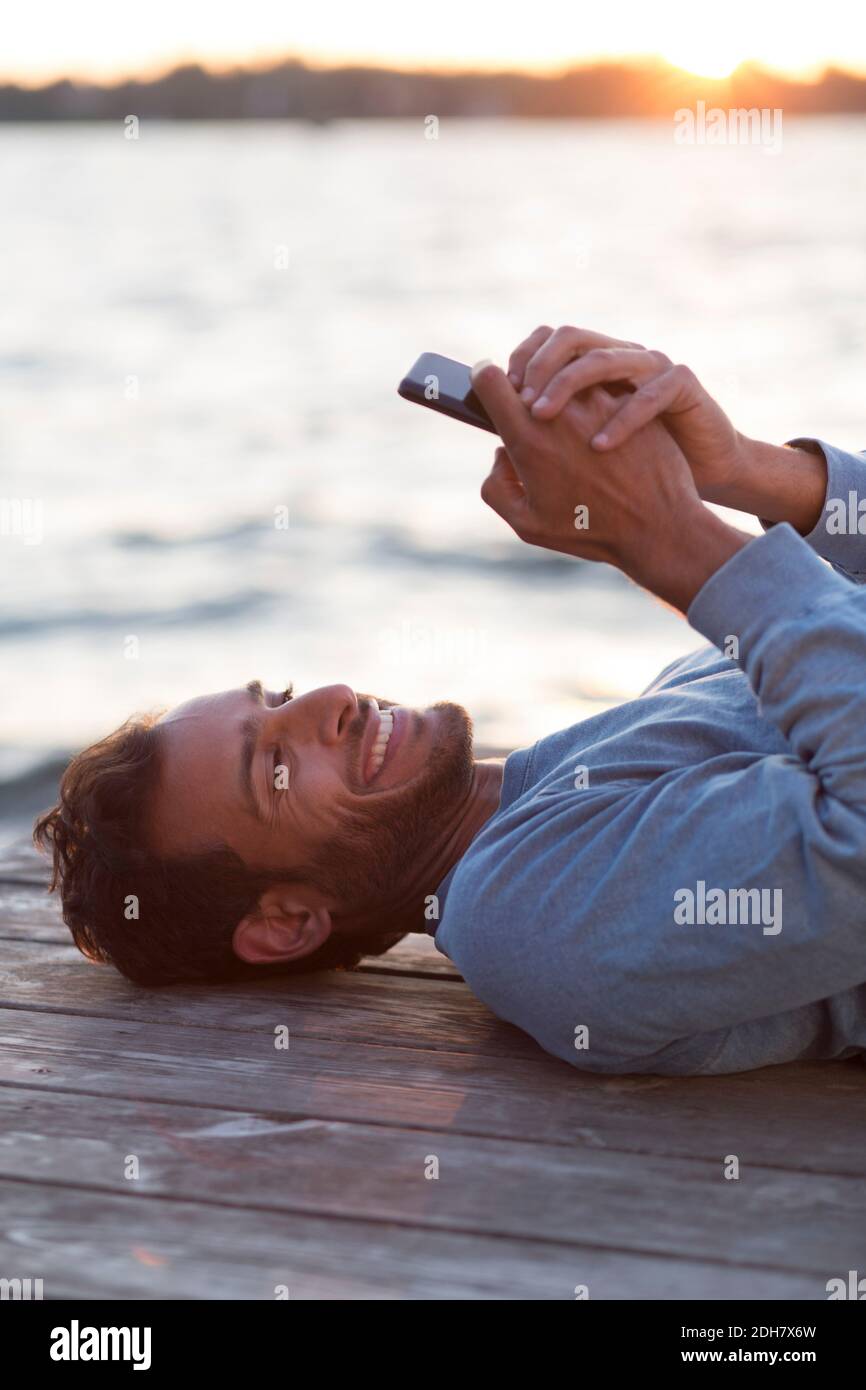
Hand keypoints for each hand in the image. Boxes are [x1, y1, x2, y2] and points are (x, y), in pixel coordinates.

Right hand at [471, 360, 747, 610]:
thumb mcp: (527, 524)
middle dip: (519, 385)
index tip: (487, 386)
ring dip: (559, 391)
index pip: (490, 378)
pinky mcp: (627, 399)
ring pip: (564, 376)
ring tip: (570, 427)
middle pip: (526, 371)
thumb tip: (501, 454)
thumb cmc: (591, 531)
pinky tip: (600, 429)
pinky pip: (598, 388)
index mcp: (529, 439)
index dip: (483, 378)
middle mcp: (561, 412)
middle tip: (527, 410)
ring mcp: (598, 400)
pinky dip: (592, 401)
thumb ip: (496, 487)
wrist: (658, 528)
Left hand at [507, 324, 746, 504]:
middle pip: (569, 337)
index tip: (497, 393)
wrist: (691, 487)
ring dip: (566, 386)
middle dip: (537, 367)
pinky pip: (649, 392)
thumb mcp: (580, 456)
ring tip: (542, 419)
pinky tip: (598, 446)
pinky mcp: (681, 384)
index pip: (547, 342)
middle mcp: (618, 358)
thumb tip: (498, 451)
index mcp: (590, 369)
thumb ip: (543, 445)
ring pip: (603, 358)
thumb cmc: (629, 475)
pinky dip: (621, 419)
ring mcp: (650, 366)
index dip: (520, 360)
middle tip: (521, 405)